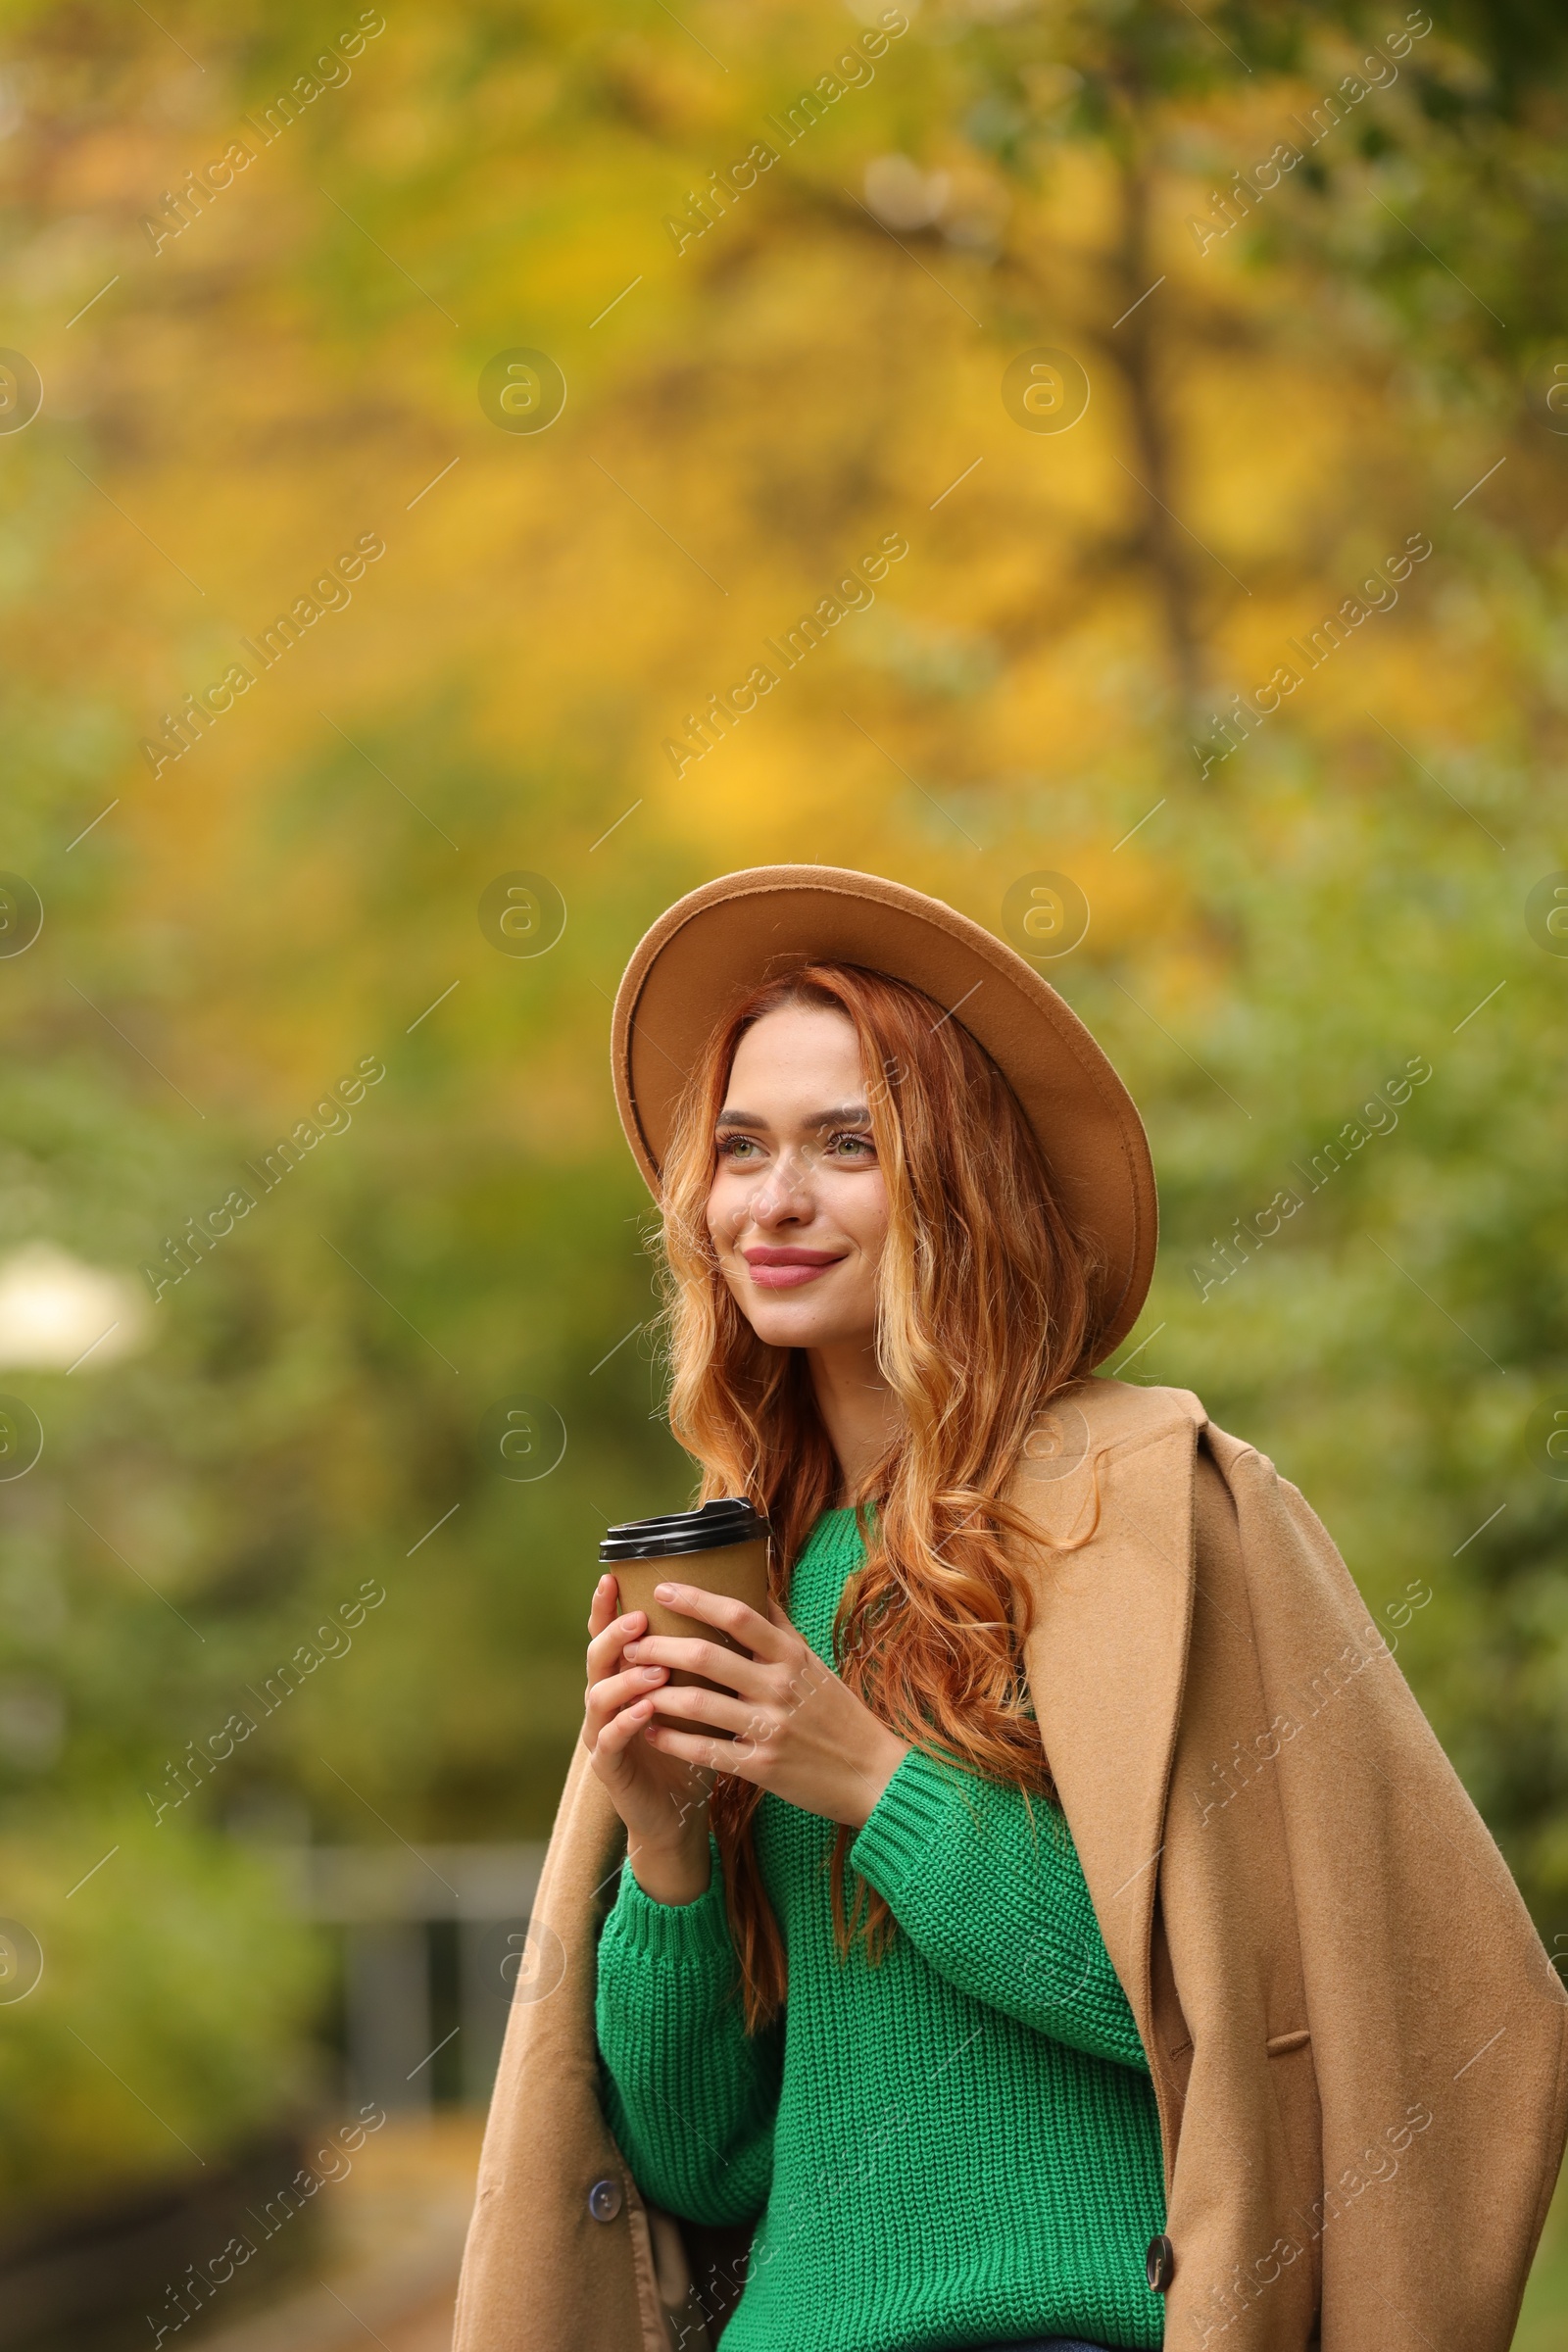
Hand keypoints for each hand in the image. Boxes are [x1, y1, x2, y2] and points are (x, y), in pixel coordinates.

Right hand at [583, 1574, 713, 1901]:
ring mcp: (602, 1732)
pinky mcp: (609, 1768)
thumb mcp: (704, 1695)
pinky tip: (646, 1712)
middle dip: (614, 1635)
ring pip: (599, 1695)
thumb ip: (708, 1656)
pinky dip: (626, 1723)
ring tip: (655, 1669)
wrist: (678, 1812)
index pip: (611, 1633)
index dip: (606, 1607)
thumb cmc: (694, 1745)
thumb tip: (746, 1604)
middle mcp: (608, 1699)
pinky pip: (609, 1741)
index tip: (614, 1577)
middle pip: (597, 1656)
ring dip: (626, 1679)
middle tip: (640, 1620)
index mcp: (627, 1676)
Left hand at [621, 1577, 909, 1829]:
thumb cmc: (839, 1714)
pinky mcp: (762, 1767)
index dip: (695, 1599)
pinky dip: (673, 1739)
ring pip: (698, 1703)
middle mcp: (780, 1686)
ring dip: (657, 1692)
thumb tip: (755, 1583)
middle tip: (631, 1642)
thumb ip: (781, 1629)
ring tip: (630, 1684)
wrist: (873, 1774)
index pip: (737, 1615)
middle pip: (706, 1656)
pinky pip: (706, 1750)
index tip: (661, 1589)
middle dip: (660, 1646)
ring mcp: (770, 1727)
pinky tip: (650, 1730)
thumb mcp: (815, 1665)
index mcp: (792, 1656)